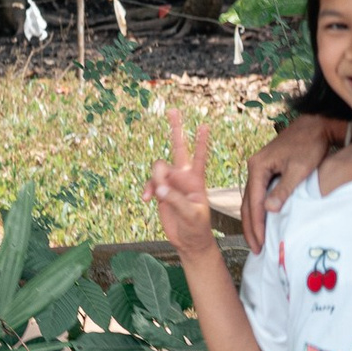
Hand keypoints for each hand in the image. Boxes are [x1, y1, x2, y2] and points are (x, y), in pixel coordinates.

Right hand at [147, 111, 218, 258]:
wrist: (188, 240)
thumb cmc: (197, 227)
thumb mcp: (191, 214)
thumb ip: (175, 199)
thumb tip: (158, 187)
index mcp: (197, 179)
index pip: (200, 156)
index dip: (201, 141)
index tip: (204, 125)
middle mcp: (183, 176)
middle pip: (179, 147)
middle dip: (176, 129)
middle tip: (174, 110)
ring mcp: (171, 182)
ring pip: (158, 168)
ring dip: (154, 178)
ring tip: (155, 194)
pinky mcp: (160, 191)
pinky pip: (150, 183)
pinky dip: (147, 189)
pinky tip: (147, 199)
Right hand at [241, 115, 344, 248]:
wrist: (317, 125)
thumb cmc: (310, 145)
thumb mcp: (299, 169)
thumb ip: (283, 190)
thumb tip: (269, 210)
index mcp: (258, 167)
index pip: (253, 202)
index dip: (256, 225)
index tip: (261, 243)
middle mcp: (254, 167)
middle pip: (247, 203)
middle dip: (251, 227)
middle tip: (256, 249)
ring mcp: (260, 168)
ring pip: (251, 200)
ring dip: (254, 221)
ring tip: (258, 240)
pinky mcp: (268, 170)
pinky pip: (259, 194)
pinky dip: (259, 210)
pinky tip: (264, 221)